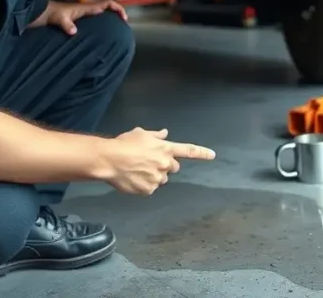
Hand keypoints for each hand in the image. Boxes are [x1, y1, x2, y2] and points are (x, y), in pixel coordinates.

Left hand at [48, 0, 127, 34]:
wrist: (39, 13)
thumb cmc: (50, 14)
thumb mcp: (58, 19)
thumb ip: (66, 24)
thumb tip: (74, 32)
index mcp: (85, 7)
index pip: (106, 3)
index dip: (118, 8)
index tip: (124, 18)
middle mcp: (85, 9)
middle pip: (106, 8)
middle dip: (117, 15)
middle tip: (123, 27)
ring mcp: (81, 14)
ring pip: (100, 14)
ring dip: (109, 20)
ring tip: (115, 32)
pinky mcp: (76, 19)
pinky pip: (93, 21)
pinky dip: (100, 25)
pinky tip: (99, 36)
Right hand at [100, 127, 215, 195]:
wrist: (110, 160)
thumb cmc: (124, 143)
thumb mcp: (140, 133)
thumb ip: (156, 135)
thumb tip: (165, 133)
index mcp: (165, 148)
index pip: (189, 150)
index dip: (202, 153)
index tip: (212, 155)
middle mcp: (165, 164)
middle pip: (173, 167)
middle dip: (165, 165)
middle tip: (150, 161)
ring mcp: (158, 178)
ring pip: (161, 179)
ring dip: (154, 175)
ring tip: (137, 169)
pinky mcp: (149, 190)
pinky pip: (150, 188)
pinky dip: (144, 185)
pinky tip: (133, 178)